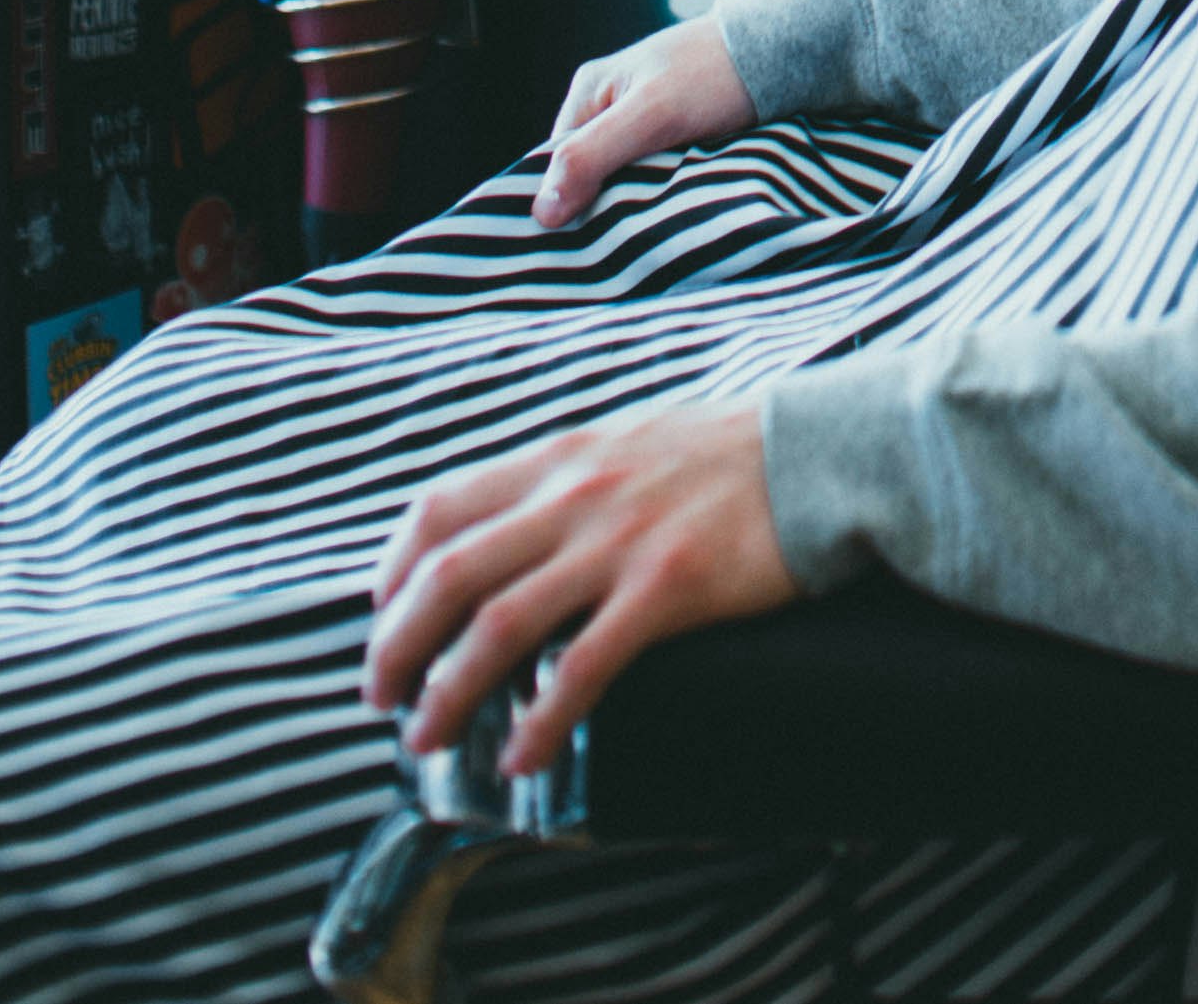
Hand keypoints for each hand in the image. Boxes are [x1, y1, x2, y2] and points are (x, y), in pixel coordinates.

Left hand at [366, 399, 790, 776]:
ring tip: (428, 736)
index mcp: (559, 459)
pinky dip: (542, 720)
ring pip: (498, 626)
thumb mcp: (624, 439)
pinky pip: (583, 666)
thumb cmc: (721, 453)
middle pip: (448, 576)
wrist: (816, 452)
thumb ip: (564, 479)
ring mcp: (617, 543)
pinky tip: (523, 758)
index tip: (382, 621)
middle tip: (383, 699)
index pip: (438, 510)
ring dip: (449, 692)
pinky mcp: (667, 588)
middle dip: (398, 647)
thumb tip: (507, 528)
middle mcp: (573, 497)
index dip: (392, 574)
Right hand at [531, 15, 756, 230]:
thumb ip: (593, 155)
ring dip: (633, 208)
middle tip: (619, 246)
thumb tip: (541, 212)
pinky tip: (670, 217)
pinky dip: (658, 199)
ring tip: (648, 234)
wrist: (781, 52)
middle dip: (600, 210)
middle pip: (587, 177)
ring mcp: (642, 123)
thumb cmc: (713, 74)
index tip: (576, 248)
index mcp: (590, 94)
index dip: (562, 206)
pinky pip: (652, 180)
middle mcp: (610, 107)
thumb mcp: (651, 114)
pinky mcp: (675, 137)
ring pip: (621, 183)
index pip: (554, 167)